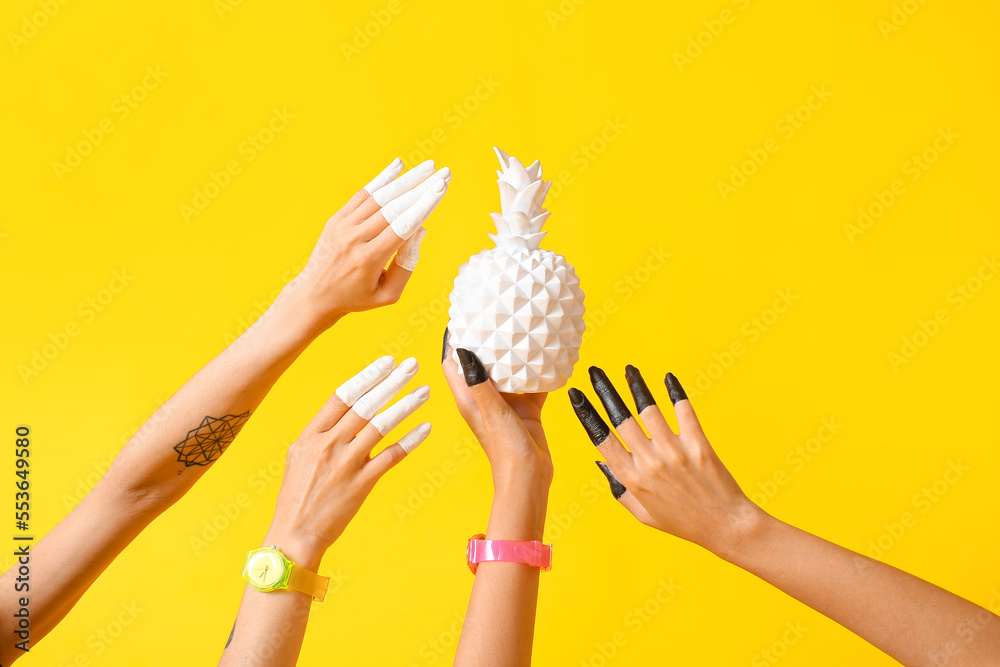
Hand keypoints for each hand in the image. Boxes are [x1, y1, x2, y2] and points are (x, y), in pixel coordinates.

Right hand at [267, 355, 431, 564]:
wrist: (294, 535)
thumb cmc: (296, 497)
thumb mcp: (297, 458)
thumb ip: (316, 435)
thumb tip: (335, 416)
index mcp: (311, 435)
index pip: (343, 395)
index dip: (367, 376)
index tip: (387, 362)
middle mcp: (328, 445)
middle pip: (366, 405)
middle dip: (391, 382)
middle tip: (412, 365)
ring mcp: (345, 464)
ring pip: (382, 425)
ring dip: (406, 405)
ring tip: (424, 391)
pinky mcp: (361, 484)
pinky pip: (391, 456)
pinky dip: (410, 440)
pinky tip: (425, 428)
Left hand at [290, 158, 450, 328]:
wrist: (315, 295)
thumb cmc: (357, 297)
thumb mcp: (388, 294)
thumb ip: (407, 264)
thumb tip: (420, 229)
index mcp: (369, 259)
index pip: (403, 226)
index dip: (424, 205)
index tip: (441, 188)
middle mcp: (355, 238)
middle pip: (394, 207)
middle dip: (422, 187)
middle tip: (445, 173)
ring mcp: (343, 226)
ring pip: (380, 197)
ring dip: (407, 179)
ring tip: (429, 166)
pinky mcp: (336, 219)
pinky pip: (362, 195)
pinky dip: (381, 179)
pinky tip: (399, 165)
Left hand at [441, 328, 551, 492]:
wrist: (529, 478)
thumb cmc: (505, 450)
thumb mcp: (491, 412)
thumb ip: (479, 383)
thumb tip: (463, 350)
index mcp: (469, 398)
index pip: (453, 364)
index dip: (454, 341)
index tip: (465, 319)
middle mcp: (485, 398)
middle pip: (481, 363)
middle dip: (487, 342)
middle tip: (497, 317)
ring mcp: (506, 403)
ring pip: (508, 372)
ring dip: (514, 355)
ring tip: (522, 329)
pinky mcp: (526, 409)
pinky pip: (532, 385)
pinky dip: (539, 372)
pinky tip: (549, 356)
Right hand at [568, 365, 762, 556]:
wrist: (726, 526)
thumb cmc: (683, 522)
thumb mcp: (642, 513)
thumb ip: (618, 487)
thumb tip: (601, 461)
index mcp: (632, 479)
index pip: (601, 439)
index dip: (586, 413)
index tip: (576, 395)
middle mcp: (650, 462)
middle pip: (620, 418)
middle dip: (604, 390)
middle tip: (595, 371)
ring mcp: (675, 452)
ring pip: (649, 409)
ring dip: (637, 385)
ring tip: (630, 369)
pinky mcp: (698, 445)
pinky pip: (684, 410)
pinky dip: (675, 392)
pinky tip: (669, 379)